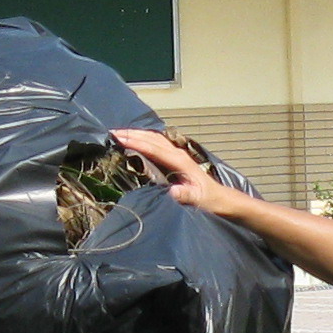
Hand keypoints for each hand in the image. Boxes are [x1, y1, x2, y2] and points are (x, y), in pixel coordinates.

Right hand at [112, 125, 234, 213]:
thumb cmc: (209, 199)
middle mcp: (178, 153)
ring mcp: (177, 153)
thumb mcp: (198, 200)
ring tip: (118, 133)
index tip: (119, 139)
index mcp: (180, 161)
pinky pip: (157, 143)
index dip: (137, 142)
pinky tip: (135, 139)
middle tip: (112, 133)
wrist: (220, 198)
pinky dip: (144, 138)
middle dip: (132, 134)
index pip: (154, 148)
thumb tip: (172, 191)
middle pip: (152, 138)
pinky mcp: (176, 157)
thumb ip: (186, 195)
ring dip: (137, 134)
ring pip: (154, 138)